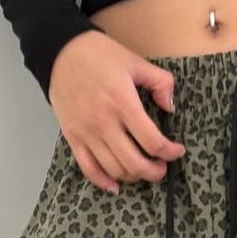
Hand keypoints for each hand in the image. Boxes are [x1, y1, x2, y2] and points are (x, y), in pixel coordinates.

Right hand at [48, 29, 186, 193]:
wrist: (60, 52)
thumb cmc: (100, 55)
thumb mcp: (136, 62)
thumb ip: (160, 82)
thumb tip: (170, 108)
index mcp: (123, 103)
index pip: (152, 141)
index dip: (170, 152)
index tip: (176, 151)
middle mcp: (105, 122)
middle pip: (135, 163)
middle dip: (154, 172)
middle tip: (162, 167)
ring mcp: (87, 133)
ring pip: (114, 169)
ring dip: (133, 176)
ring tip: (142, 169)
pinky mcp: (73, 138)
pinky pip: (89, 169)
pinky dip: (104, 182)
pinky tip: (116, 185)